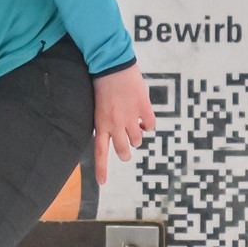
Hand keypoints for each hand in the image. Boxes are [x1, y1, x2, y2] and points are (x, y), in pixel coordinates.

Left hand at [92, 66, 155, 183]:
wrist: (111, 63)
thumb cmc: (100, 82)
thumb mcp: (97, 105)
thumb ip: (104, 120)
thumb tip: (111, 131)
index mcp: (101, 124)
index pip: (100, 152)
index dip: (101, 169)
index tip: (102, 183)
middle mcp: (116, 124)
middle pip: (123, 150)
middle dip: (126, 152)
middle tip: (126, 148)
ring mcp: (131, 117)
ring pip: (138, 139)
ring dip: (137, 136)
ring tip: (134, 127)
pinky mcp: (143, 108)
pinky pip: (150, 125)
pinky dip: (148, 125)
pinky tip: (144, 119)